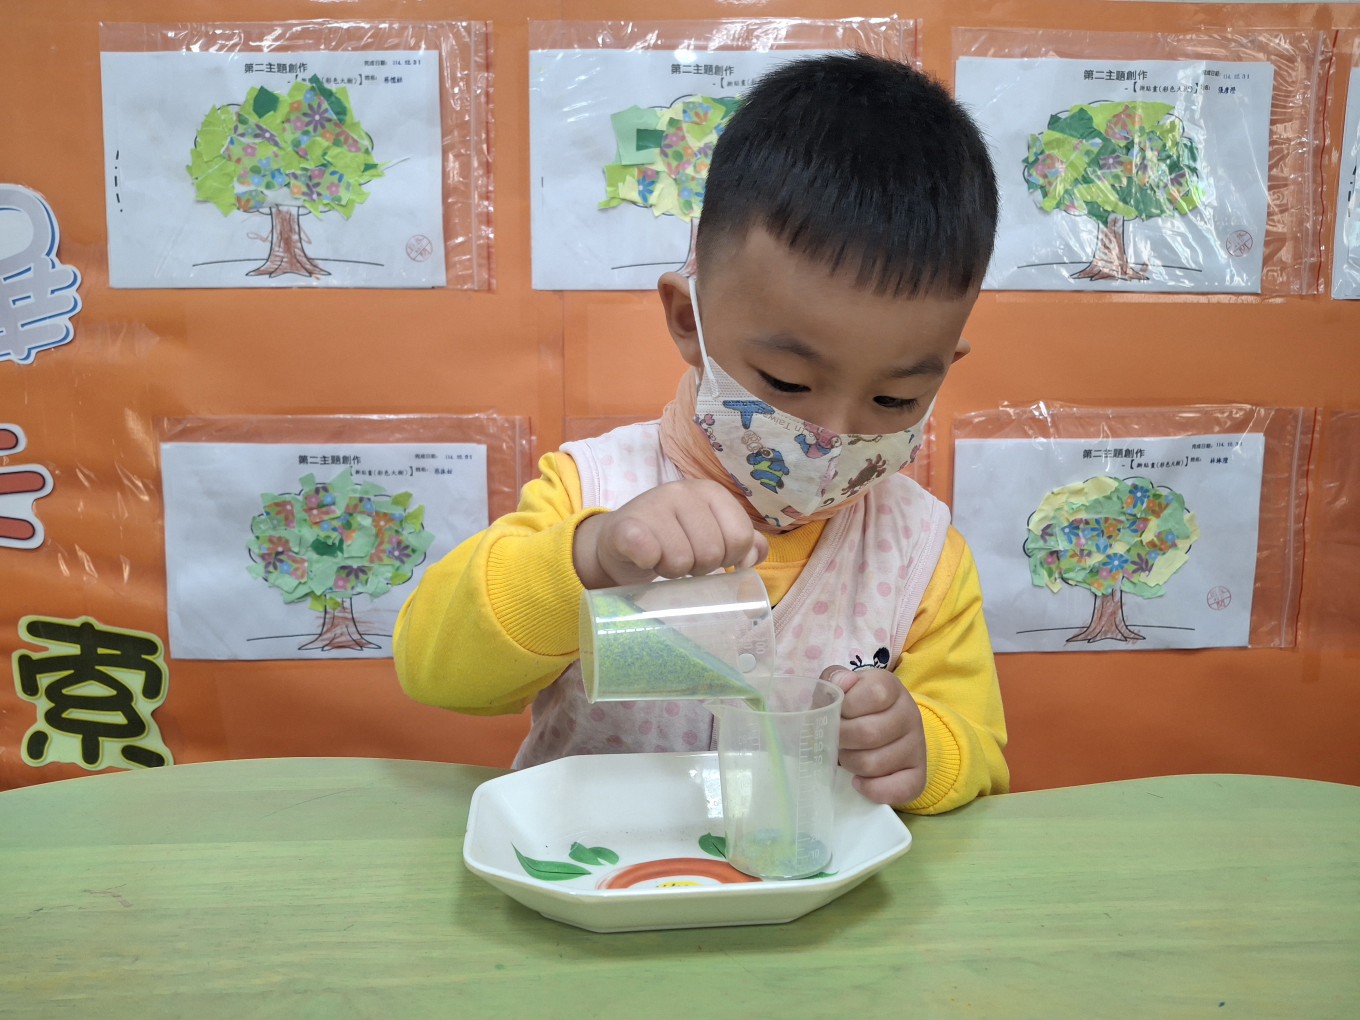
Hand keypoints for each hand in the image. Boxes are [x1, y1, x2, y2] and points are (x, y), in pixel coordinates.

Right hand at [573, 479, 768, 588]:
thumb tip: (755, 556)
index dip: (730, 559)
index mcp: (711, 492)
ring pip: (682, 561)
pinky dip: (647, 563)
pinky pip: (647, 553)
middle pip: (712, 554)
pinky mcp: (624, 525)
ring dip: (673, 571)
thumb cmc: (671, 538)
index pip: (741, 538)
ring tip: (662, 559)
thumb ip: (742, 541)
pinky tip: (643, 559)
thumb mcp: (712, 532)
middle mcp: (683, 491)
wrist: (617, 540)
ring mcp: (653, 505)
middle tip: (682, 560)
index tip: (712, 557)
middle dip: (699, 568)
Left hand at [822, 665, 926, 806]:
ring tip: (846, 756)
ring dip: (850, 763)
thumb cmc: (854, 707)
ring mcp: (917, 746)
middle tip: (835, 740)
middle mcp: (910, 714)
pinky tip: (858, 781)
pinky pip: (895, 791)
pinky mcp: (918, 776)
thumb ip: (834, 680)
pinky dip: (870, 789)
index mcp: (890, 686)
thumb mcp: (842, 688)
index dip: (846, 706)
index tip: (838, 713)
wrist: (884, 728)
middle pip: (869, 733)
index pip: (874, 694)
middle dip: (841, 740)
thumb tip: (844, 683)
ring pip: (873, 764)